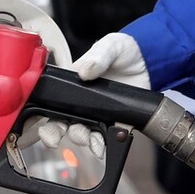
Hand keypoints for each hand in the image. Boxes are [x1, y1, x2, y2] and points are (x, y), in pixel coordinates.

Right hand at [38, 33, 149, 158]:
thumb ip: (97, 57)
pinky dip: (101, 145)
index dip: (44, 118)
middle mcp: (81, 101)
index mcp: (73, 84)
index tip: (45, 128)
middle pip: (61, 122)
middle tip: (64, 135)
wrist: (149, 61)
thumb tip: (84, 71)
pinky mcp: (114, 121)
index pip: (51, 102)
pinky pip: (104, 138)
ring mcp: (97, 113)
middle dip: (58, 133)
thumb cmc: (124, 50)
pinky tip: (102, 146)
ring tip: (91, 140)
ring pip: (81, 132)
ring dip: (83, 139)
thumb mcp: (110, 47)